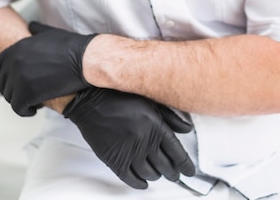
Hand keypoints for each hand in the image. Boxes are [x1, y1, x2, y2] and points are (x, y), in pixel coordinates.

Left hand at [0, 22, 96, 115]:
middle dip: (11, 92)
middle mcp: (14, 61)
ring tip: (34, 101)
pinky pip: (19, 108)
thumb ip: (36, 30)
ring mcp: (20, 77)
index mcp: (17, 48)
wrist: (84, 60)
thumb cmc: (71, 48)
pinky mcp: (28, 93)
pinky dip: (25, 111)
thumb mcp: (50, 33)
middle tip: (24, 96)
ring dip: (21, 101)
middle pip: (2, 84)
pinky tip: (35, 108)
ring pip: (10, 97)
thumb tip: (30, 25)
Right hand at [63, 87, 194, 188]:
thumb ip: (170, 116)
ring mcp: (130, 152)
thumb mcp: (148, 101)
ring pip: (150, 174)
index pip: (177, 152)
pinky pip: (132, 179)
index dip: (185, 164)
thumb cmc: (118, 97)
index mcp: (155, 125)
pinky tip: (143, 181)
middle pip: (166, 166)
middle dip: (173, 172)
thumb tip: (187, 129)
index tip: (189, 170)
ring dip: (156, 175)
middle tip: (175, 174)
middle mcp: (145, 141)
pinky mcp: (115, 161)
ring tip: (158, 173)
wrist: (91, 101)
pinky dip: (140, 183)